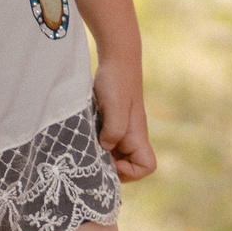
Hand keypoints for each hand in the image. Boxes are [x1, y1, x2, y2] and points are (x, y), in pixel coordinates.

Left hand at [93, 55, 155, 182]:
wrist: (117, 59)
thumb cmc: (117, 81)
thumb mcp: (115, 106)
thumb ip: (114, 130)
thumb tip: (105, 148)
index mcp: (137, 136)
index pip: (147, 167)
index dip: (131, 172)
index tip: (111, 160)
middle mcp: (132, 137)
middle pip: (129, 167)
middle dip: (111, 168)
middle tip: (92, 158)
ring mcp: (122, 131)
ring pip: (115, 156)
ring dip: (101, 156)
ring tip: (86, 147)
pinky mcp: (111, 124)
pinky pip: (106, 143)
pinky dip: (95, 145)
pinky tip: (84, 136)